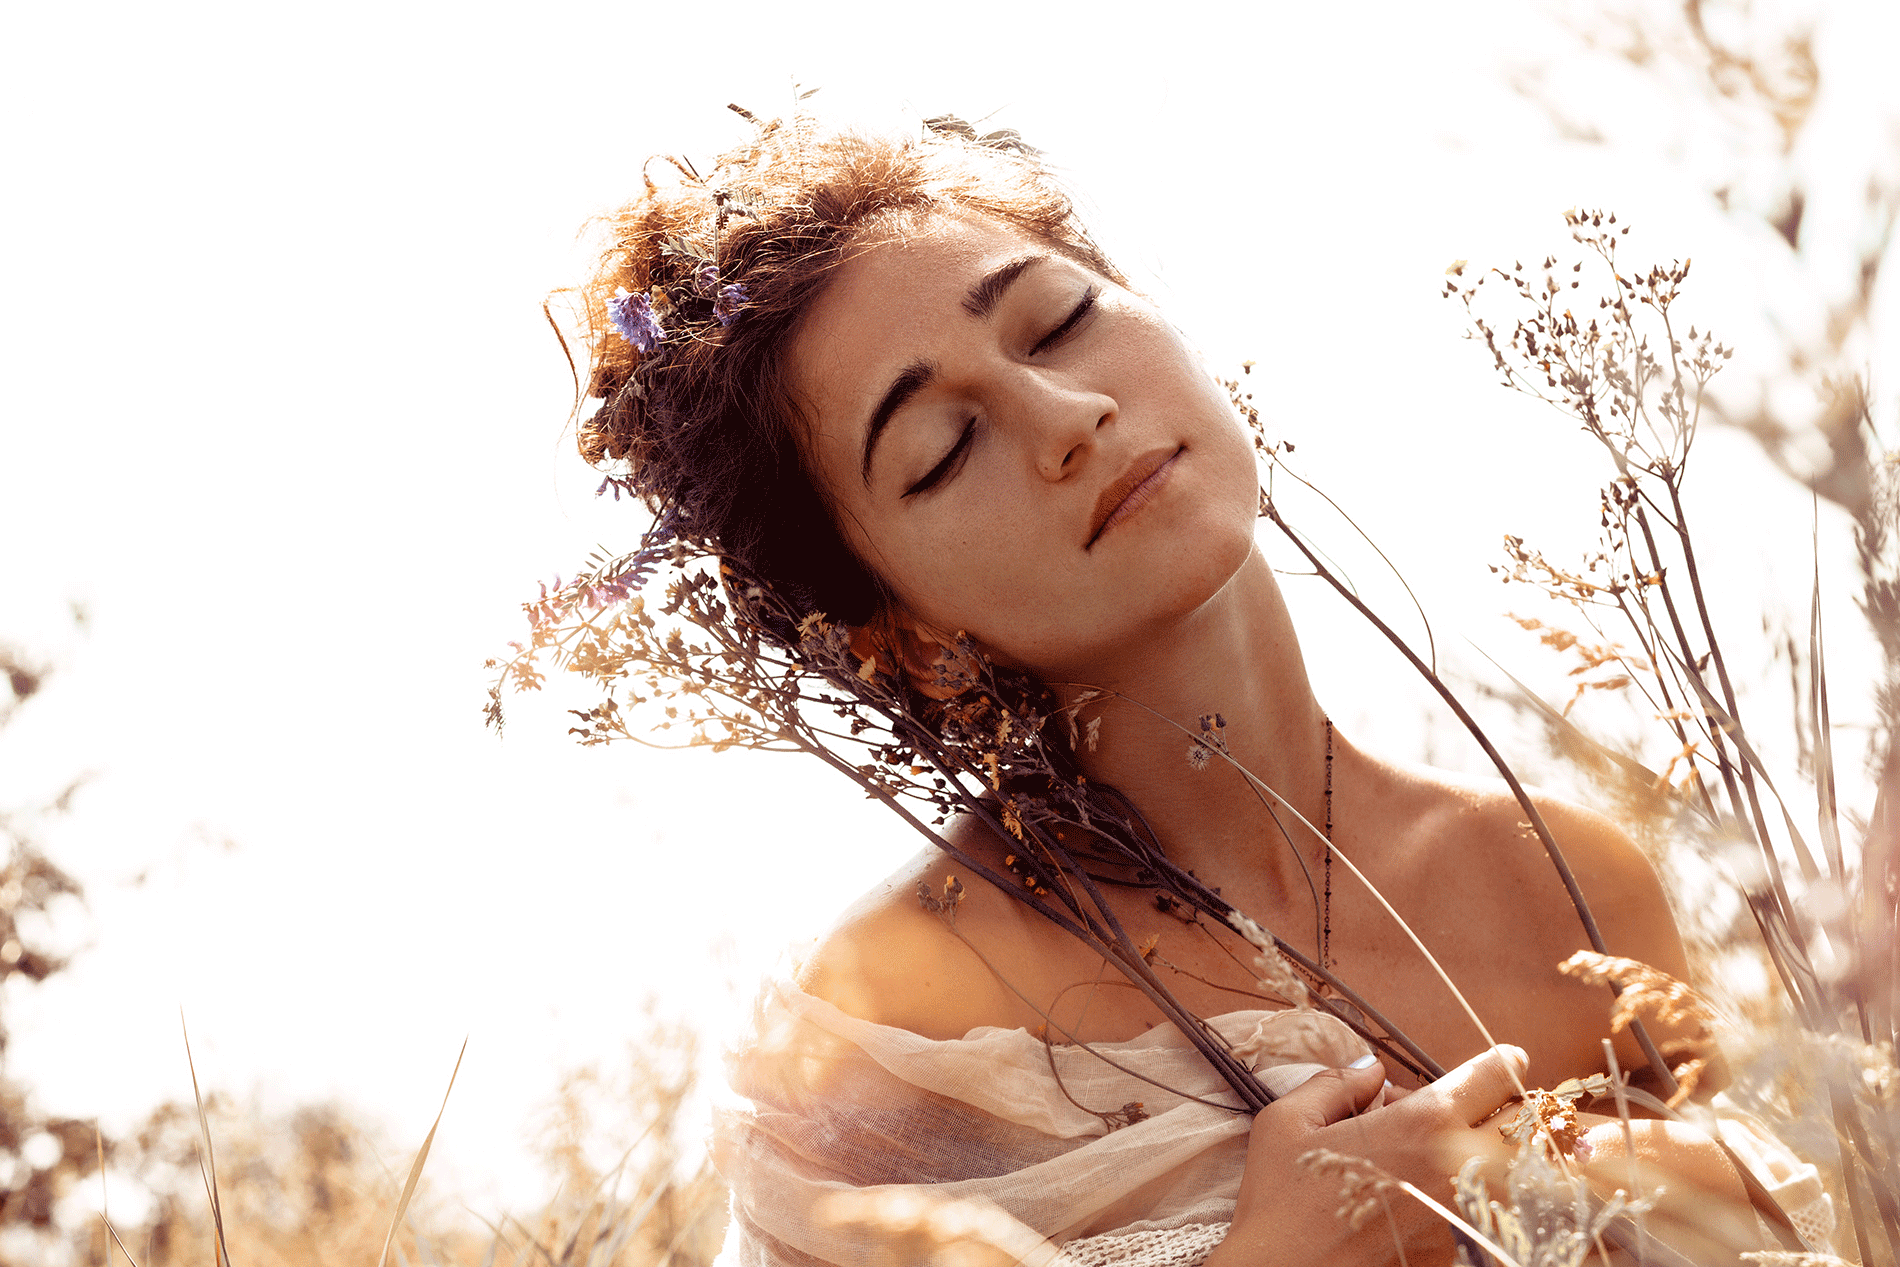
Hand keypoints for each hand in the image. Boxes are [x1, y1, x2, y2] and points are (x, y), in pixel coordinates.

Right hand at [1206, 1046, 1528, 1266]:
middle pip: (1522, 1126)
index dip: (1503, 1063)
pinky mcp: (1458, 1253)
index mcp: (1421, 1123)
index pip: (1496, 1077)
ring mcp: (1464, 1216)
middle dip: (1508, 1111)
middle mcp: (1457, 1167)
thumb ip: (1336, 1084)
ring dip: (1498, 1158)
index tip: (1504, 1062)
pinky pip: (1489, 1215)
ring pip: (1515, 1174)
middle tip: (1481, 1111)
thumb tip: (1373, 1070)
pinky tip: (1433, 1199)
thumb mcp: (1287, 1122)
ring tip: (1457, 1157)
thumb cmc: (1280, 1202)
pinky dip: (1476, 1199)